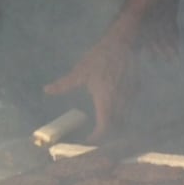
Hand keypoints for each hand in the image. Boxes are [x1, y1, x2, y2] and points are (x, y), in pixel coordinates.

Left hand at [44, 25, 138, 141]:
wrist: (122, 44)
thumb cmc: (99, 57)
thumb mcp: (79, 72)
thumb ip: (64, 84)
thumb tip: (47, 90)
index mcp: (105, 101)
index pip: (104, 127)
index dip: (97, 137)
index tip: (88, 140)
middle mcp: (120, 103)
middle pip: (116, 127)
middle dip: (106, 134)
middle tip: (93, 134)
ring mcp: (131, 98)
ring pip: (125, 119)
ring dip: (115, 124)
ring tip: (103, 124)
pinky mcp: (136, 92)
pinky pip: (130, 108)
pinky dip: (122, 113)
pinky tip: (113, 108)